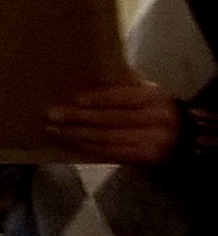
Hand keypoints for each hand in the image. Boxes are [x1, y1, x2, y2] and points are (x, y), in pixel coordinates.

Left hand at [48, 82, 182, 165]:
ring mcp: (148, 141)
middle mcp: (153, 119)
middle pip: (109, 118)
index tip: (75, 99)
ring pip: (105, 138)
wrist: (185, 138)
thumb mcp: (147, 92)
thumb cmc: (156, 109)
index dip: (98, 99)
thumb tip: (89, 77)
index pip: (122, 97)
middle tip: (51, 115)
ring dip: (75, 134)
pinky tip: (69, 142)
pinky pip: (109, 152)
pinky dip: (86, 147)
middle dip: (77, 117)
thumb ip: (123, 84)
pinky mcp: (142, 158)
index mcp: (153, 97)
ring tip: (52, 129)